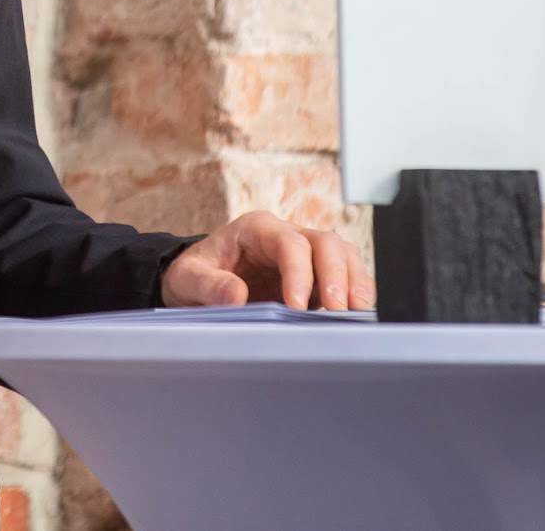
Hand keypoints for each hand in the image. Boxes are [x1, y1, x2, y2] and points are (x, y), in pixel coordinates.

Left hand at [160, 210, 374, 311]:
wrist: (198, 282)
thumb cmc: (193, 275)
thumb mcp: (188, 279)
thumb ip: (209, 285)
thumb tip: (236, 295)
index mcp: (256, 229)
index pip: (290, 243)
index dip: (299, 272)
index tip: (296, 305)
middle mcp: (285, 235)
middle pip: (325, 243)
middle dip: (336, 275)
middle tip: (338, 310)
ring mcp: (304, 255)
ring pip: (342, 255)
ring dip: (354, 281)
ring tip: (356, 313)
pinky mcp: (315, 277)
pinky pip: (344, 276)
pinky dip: (355, 292)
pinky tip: (357, 315)